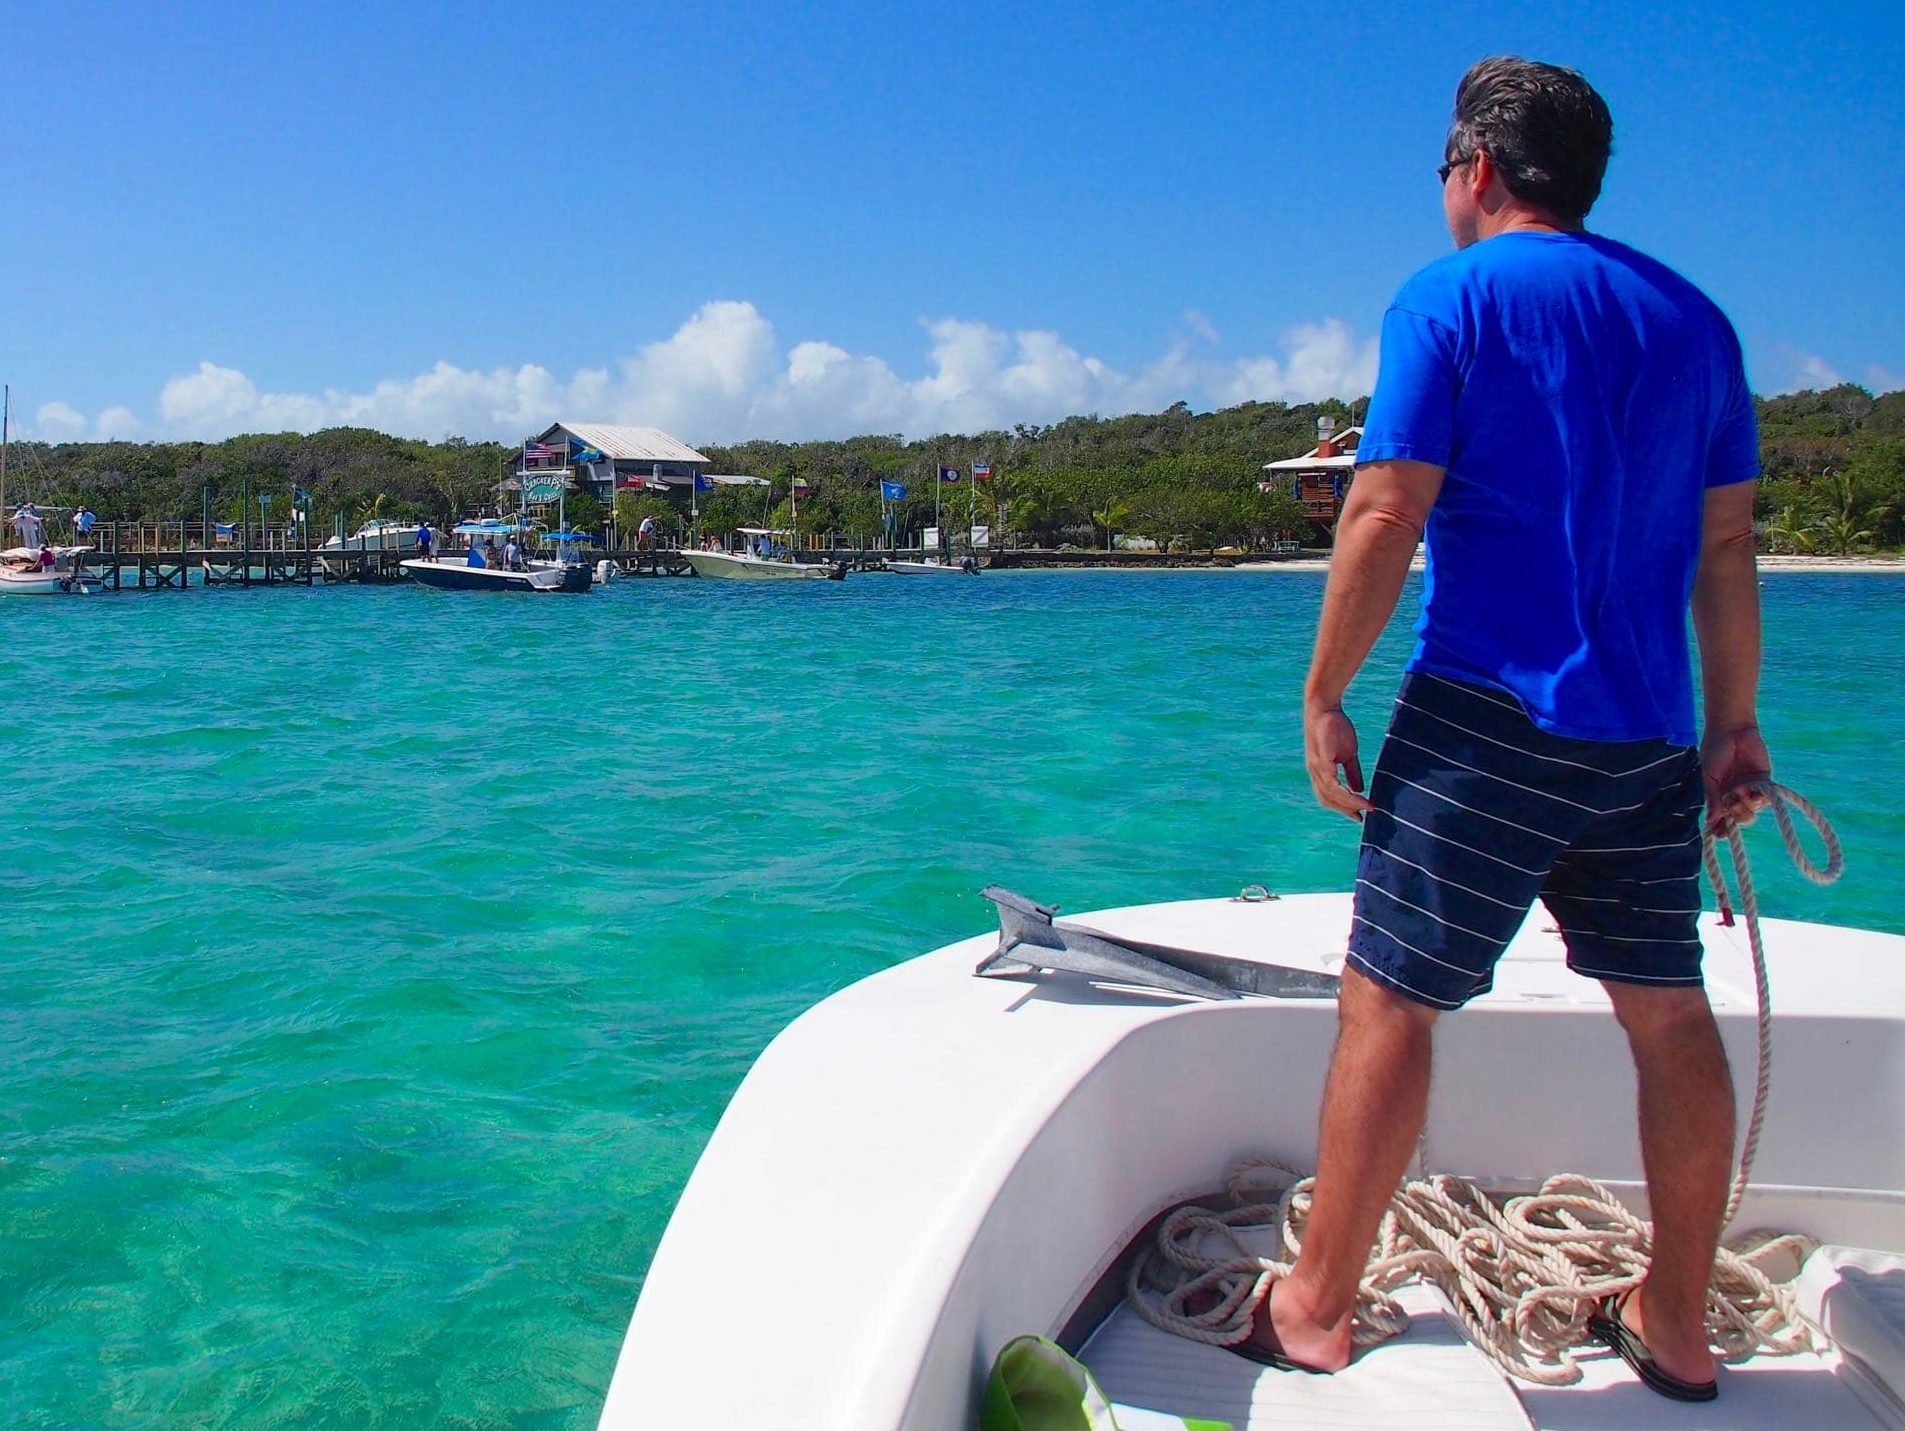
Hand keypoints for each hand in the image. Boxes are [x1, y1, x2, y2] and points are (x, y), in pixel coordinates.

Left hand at [1306, 703, 1370, 820]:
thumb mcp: (1347, 754)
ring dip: (1349, 803)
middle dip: (1345, 810)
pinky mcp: (1320, 758)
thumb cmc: (1334, 728)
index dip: (1342, 808)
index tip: (1359, 817)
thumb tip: (1360, 789)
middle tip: (1363, 817)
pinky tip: (1357, 794)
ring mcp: (1316, 766)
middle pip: (1327, 800)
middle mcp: (1315, 772)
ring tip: (1367, 807)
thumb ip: (1352, 772)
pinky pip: (1331, 781)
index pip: (1328, 797)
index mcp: (1320, 772)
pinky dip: (1344, 791)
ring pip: (1330, 794)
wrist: (1325, 707)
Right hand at [1700, 722, 1771, 833]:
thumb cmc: (1715, 750)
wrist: (1731, 729)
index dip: (1720, 828)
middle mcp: (1735, 794)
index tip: (1718, 834)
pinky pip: (1765, 798)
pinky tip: (1754, 794)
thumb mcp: (1709, 776)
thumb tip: (1710, 821)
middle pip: (1739, 818)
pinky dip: (1760, 800)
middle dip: (1736, 817)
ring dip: (1747, 807)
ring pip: (1753, 810)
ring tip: (1740, 793)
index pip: (1720, 817)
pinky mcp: (1764, 780)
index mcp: (1719, 794)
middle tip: (1731, 805)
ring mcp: (1750, 789)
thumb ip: (1712, 798)